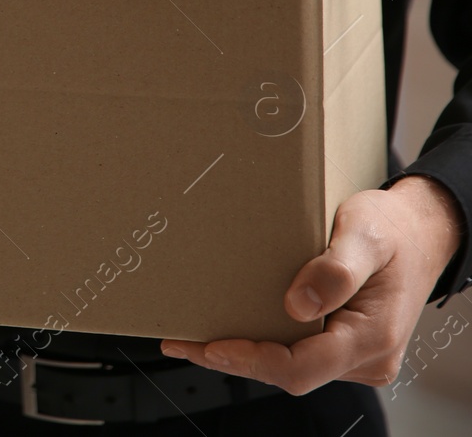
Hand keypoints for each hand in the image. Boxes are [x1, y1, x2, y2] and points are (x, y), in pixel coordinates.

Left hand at [161, 175, 463, 393]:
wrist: (419, 231)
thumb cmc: (392, 228)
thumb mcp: (366, 234)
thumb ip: (336, 269)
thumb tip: (297, 305)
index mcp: (373, 337)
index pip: (301, 367)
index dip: (252, 360)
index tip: (209, 345)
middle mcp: (367, 357)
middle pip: (290, 373)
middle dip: (234, 360)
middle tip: (181, 342)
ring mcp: (356, 356)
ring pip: (292, 366)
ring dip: (244, 354)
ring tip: (192, 337)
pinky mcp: (346, 347)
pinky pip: (299, 354)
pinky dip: (262, 345)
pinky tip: (228, 331)